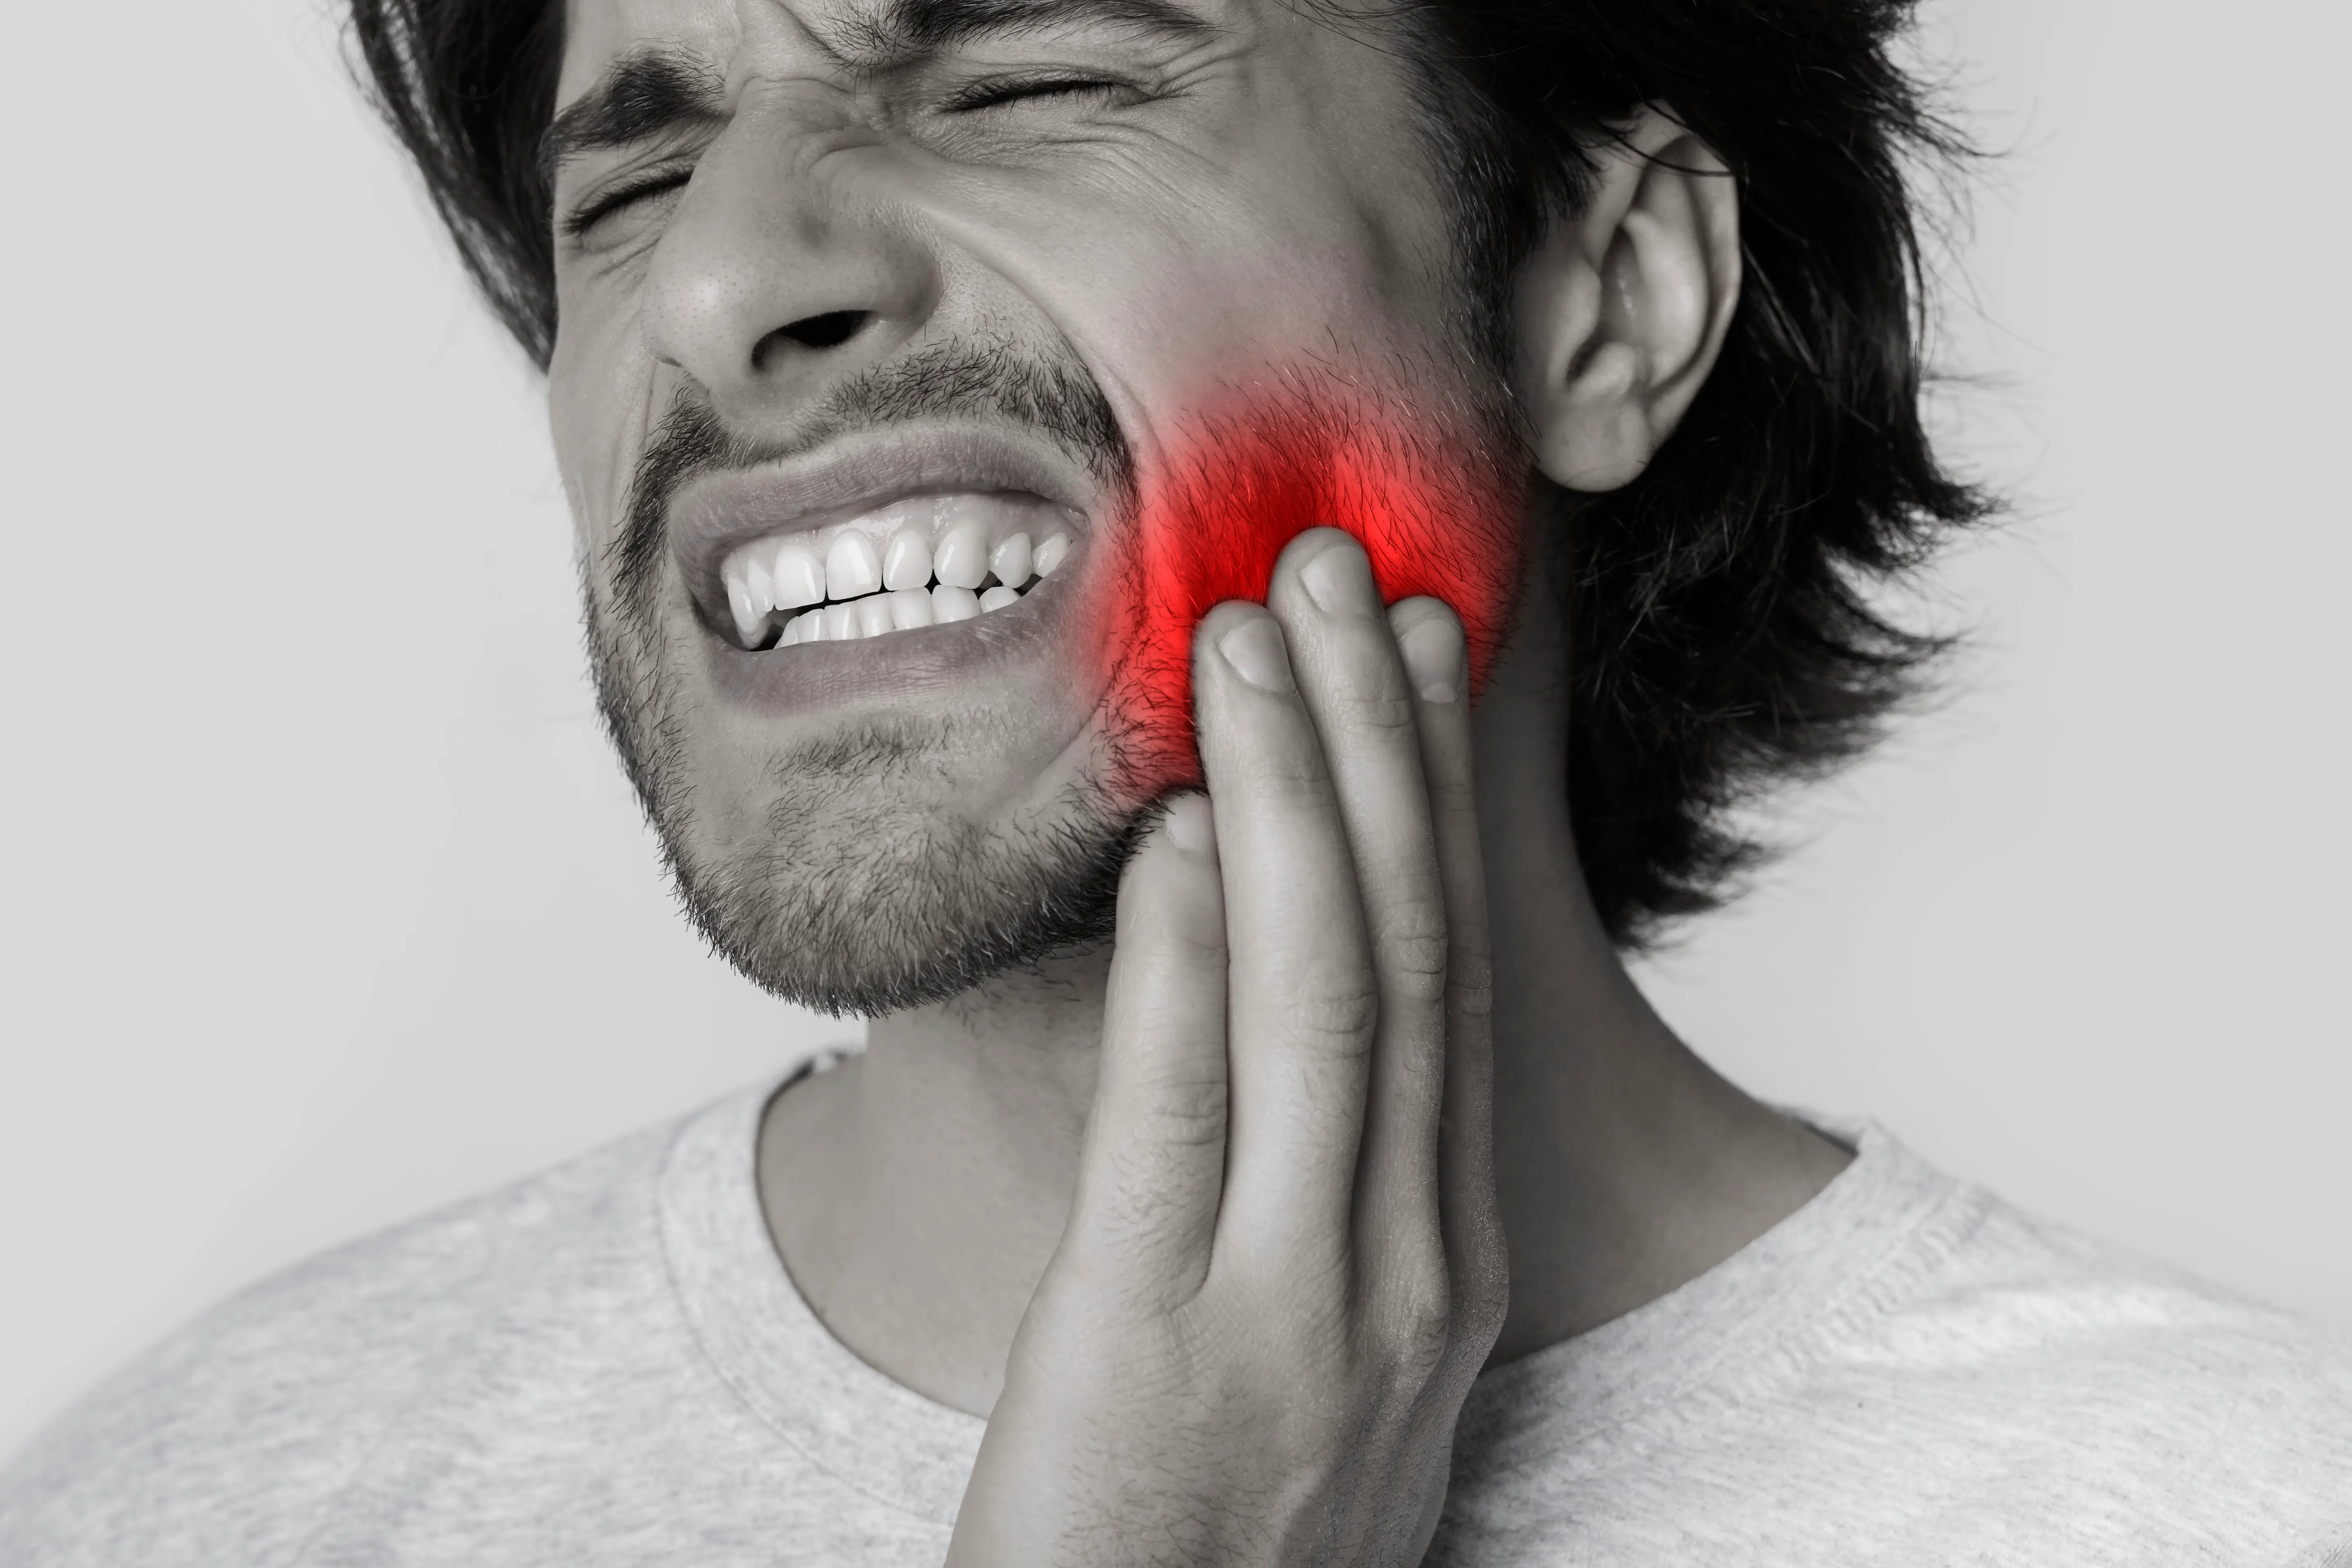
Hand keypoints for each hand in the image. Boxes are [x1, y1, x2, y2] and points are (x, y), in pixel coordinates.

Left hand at [946, 528, 1507, 1566]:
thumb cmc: (1215, 1532)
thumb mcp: (1310, 1356)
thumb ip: (1314, 1196)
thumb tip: (1250, 994)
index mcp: (1438, 1265)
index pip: (1447, 986)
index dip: (1427, 803)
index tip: (1405, 653)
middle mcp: (1406, 1273)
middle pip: (1406, 957)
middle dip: (1373, 748)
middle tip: (1340, 570)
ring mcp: (1304, 1313)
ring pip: (1324, 1004)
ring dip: (1291, 802)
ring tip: (1255, 640)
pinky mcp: (1164, 1347)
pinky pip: (1186, 1114)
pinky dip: (1183, 953)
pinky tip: (1170, 829)